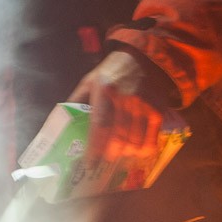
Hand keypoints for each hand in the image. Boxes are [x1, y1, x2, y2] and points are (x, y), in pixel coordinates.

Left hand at [69, 50, 175, 165]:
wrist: (144, 58)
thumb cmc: (112, 72)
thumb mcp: (90, 81)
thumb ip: (76, 101)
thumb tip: (63, 123)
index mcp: (105, 90)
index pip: (100, 125)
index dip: (95, 148)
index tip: (89, 163)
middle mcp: (126, 99)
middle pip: (119, 137)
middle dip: (110, 154)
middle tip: (103, 160)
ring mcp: (145, 106)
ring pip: (135, 143)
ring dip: (126, 154)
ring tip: (119, 155)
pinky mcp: (158, 111)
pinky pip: (151, 140)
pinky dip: (143, 151)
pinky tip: (136, 151)